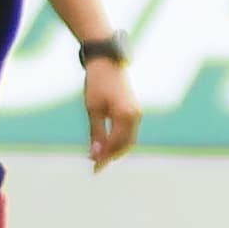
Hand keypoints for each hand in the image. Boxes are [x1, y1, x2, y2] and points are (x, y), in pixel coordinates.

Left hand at [81, 50, 140, 165]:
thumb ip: (96, 133)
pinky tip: (106, 143)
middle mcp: (134, 116)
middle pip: (124, 145)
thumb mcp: (93, 109)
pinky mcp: (133, 110)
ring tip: (99, 156)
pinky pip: (128, 131)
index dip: (104, 156)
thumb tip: (95, 154)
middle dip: (110, 156)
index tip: (92, 165)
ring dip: (115, 149)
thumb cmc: (97, 84)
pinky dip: (118, 140)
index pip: (115, 144)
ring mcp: (136, 113)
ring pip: (128, 139)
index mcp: (125, 116)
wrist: (106, 62)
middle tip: (95, 165)